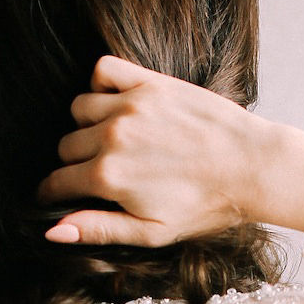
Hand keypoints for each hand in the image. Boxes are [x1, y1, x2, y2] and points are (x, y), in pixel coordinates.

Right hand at [37, 57, 262, 247]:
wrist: (251, 167)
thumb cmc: (204, 206)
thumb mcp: (151, 233)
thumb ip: (98, 229)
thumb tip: (51, 231)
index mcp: (108, 177)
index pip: (56, 182)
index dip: (52, 193)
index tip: (57, 196)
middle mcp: (112, 137)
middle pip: (66, 146)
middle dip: (74, 163)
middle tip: (101, 174)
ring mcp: (130, 105)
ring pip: (79, 110)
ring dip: (87, 126)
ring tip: (112, 141)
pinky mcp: (150, 82)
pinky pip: (102, 70)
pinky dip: (100, 84)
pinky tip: (116, 105)